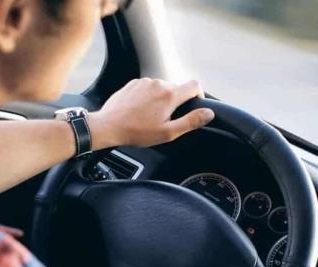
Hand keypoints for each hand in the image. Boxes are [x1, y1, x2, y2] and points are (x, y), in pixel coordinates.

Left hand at [87, 78, 214, 149]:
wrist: (108, 126)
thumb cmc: (137, 132)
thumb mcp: (168, 132)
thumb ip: (191, 121)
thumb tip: (208, 113)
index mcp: (170, 95)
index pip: (195, 85)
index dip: (198, 95)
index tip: (193, 105)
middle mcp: (159, 83)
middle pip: (177, 88)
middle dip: (176, 102)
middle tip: (166, 119)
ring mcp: (145, 82)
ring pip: (161, 88)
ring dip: (161, 99)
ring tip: (150, 116)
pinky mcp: (133, 83)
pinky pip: (147, 88)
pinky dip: (148, 97)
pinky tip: (140, 111)